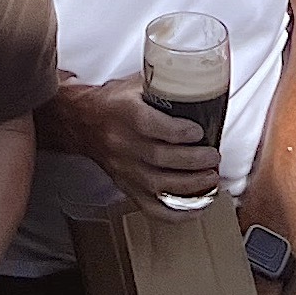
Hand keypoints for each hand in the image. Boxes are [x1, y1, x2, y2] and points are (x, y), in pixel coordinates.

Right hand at [45, 72, 221, 212]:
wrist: (81, 123)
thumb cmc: (114, 102)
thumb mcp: (136, 84)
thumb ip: (165, 85)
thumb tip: (202, 81)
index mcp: (123, 113)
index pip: (150, 126)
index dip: (178, 132)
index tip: (198, 131)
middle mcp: (122, 144)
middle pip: (159, 159)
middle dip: (193, 161)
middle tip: (213, 157)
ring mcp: (123, 169)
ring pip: (158, 185)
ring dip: (190, 186)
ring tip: (211, 178)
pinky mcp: (126, 186)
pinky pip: (151, 207)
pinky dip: (176, 212)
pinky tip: (197, 206)